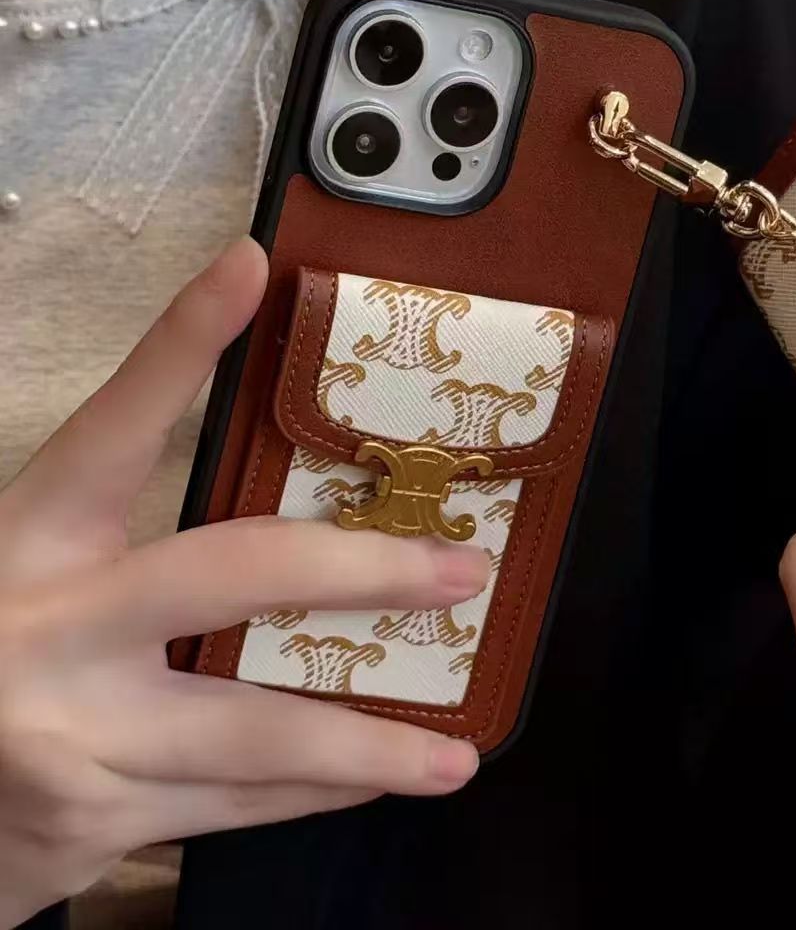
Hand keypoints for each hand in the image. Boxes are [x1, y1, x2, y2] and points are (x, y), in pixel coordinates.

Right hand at [0, 240, 489, 927]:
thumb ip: (128, 544)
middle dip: (365, 570)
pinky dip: (312, 792)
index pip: (116, 426)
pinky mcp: (93, 822)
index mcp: (29, 541)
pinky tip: (371, 781)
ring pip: (259, 732)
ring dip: (370, 747)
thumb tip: (279, 528)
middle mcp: (53, 629)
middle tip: (459, 570)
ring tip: (456, 758)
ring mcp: (75, 735)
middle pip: (237, 574)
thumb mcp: (32, 571)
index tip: (248, 266)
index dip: (179, 341)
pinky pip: (235, 803)